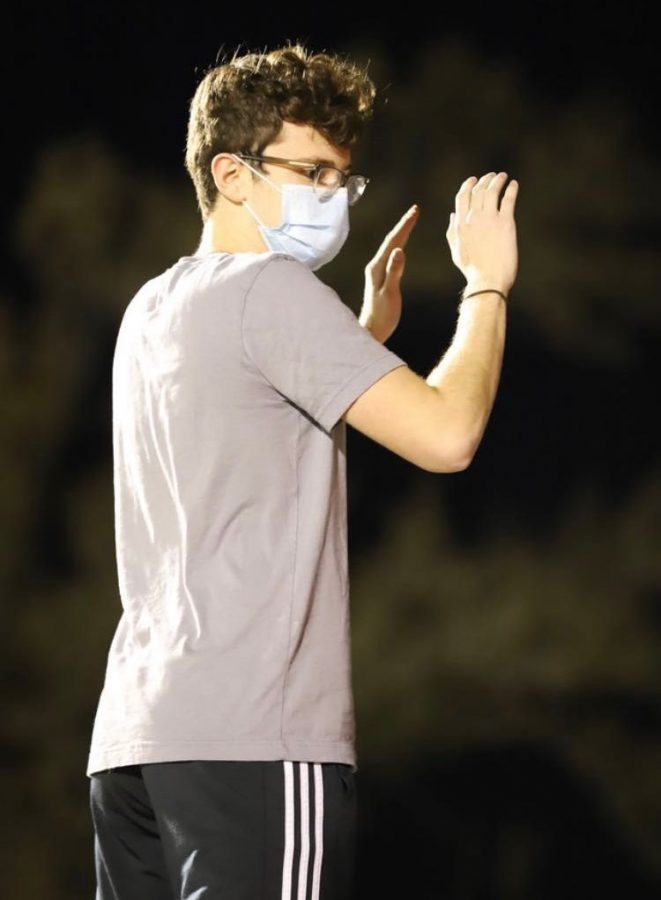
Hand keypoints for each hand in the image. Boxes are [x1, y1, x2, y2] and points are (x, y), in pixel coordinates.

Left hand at [361, 204, 419, 342]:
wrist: (372, 330)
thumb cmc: (381, 316)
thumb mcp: (389, 294)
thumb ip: (394, 272)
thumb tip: (400, 251)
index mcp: (377, 268)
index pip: (393, 242)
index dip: (404, 226)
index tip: (414, 212)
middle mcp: (375, 266)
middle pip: (391, 241)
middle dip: (403, 225)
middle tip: (415, 210)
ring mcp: (377, 271)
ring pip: (391, 247)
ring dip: (402, 233)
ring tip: (411, 221)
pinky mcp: (381, 277)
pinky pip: (392, 256)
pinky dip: (400, 245)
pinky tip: (403, 244)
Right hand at [446, 172, 518, 295]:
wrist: (488, 280)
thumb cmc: (472, 270)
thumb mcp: (456, 251)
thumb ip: (452, 232)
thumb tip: (452, 215)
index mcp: (460, 225)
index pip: (462, 197)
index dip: (468, 185)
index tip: (474, 180)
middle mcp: (473, 219)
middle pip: (478, 191)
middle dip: (484, 180)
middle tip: (492, 176)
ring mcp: (489, 219)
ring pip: (492, 191)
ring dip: (498, 180)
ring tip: (503, 177)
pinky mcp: (506, 223)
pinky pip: (508, 199)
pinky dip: (511, 189)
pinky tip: (514, 185)